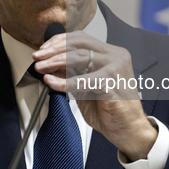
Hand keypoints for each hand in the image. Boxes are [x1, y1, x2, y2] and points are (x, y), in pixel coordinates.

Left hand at [32, 31, 157, 160]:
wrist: (130, 131)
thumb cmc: (111, 110)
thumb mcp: (86, 87)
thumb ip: (71, 74)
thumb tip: (49, 64)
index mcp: (110, 53)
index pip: (81, 38)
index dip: (59, 41)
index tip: (43, 49)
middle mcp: (115, 56)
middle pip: (79, 42)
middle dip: (54, 49)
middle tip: (38, 57)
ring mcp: (115, 68)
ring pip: (80, 56)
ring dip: (55, 61)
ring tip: (41, 67)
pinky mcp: (111, 83)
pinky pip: (82, 80)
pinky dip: (63, 82)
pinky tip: (51, 83)